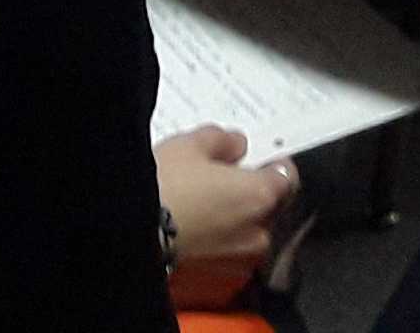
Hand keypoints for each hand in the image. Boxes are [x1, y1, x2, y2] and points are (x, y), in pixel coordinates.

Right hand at [155, 126, 296, 287]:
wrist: (131, 233)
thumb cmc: (163, 188)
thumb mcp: (190, 145)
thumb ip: (223, 141)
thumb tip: (236, 145)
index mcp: (260, 196)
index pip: (287, 176)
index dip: (273, 163)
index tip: (260, 157)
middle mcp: (258, 233)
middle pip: (266, 207)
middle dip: (249, 194)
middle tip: (220, 178)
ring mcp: (239, 260)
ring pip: (245, 232)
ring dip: (233, 220)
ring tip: (200, 204)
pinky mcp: (218, 278)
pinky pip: (226, 252)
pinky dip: (217, 241)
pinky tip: (192, 226)